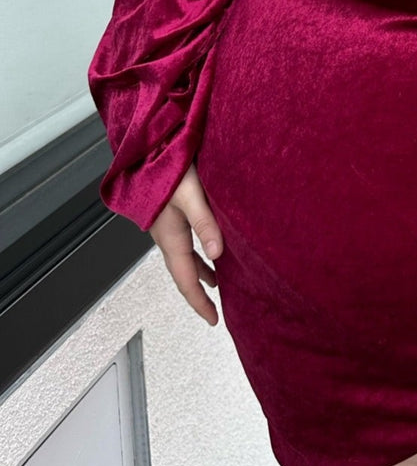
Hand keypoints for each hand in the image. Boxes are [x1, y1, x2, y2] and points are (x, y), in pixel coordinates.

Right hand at [149, 163, 223, 324]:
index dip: (199, 302)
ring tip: (219, 283)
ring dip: (201, 271)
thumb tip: (218, 254)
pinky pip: (186, 241)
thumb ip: (205, 222)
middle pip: (184, 272)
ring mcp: (168, 224)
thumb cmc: (167, 165)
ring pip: (186, 256)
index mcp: (170, 237)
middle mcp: (167, 235)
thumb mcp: (190, 194)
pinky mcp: (172, 212)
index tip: (213, 320)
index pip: (186, 279)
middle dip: (200, 292)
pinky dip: (199, 252)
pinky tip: (211, 248)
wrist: (148, 145)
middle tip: (215, 310)